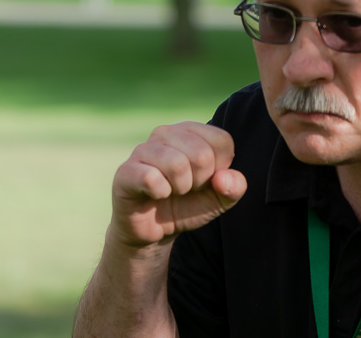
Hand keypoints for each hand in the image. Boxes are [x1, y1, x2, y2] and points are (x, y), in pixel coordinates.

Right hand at [110, 122, 246, 247]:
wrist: (154, 230)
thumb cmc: (188, 205)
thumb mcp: (220, 199)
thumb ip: (235, 187)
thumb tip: (224, 178)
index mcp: (192, 131)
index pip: (222, 141)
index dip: (220, 169)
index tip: (206, 179)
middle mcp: (167, 133)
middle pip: (201, 154)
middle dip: (200, 182)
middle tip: (186, 188)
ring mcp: (143, 149)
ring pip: (176, 164)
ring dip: (180, 188)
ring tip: (172, 191)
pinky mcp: (126, 170)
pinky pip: (151, 178)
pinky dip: (161, 194)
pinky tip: (155, 194)